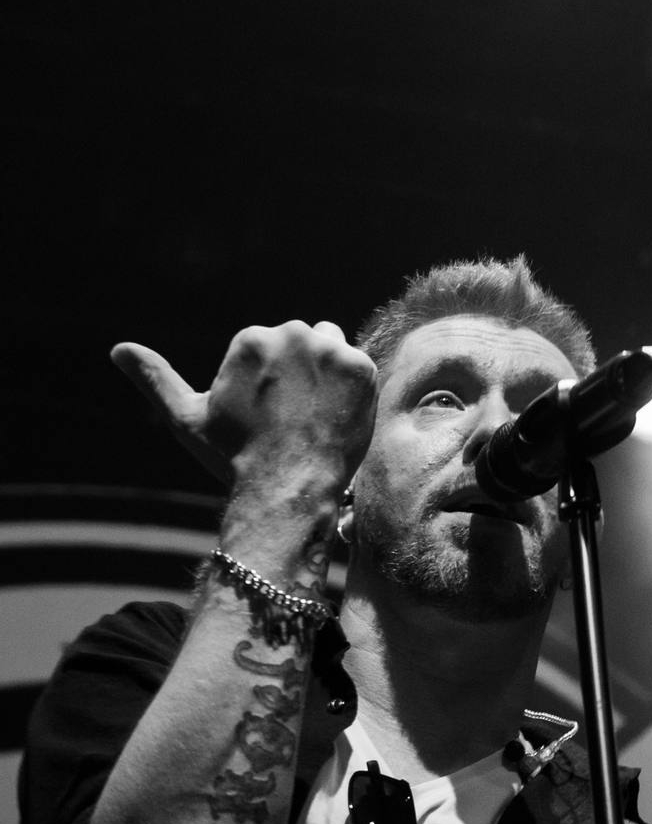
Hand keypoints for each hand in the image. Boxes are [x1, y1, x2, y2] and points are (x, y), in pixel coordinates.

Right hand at [111, 321, 377, 494]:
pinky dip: (354, 391)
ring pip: (333, 350)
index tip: (270, 416)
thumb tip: (118, 349)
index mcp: (250, 339)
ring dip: (329, 374)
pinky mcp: (361, 368)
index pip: (270, 349)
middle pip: (304, 343)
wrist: (286, 489)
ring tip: (316, 416)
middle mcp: (289, 334)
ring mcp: (328, 350)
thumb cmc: (234, 457)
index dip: (271, 386)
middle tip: (295, 420)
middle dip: (301, 374)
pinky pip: (361, 369)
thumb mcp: (187, 418)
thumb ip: (155, 379)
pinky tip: (337, 418)